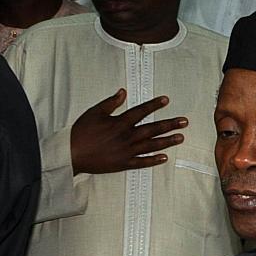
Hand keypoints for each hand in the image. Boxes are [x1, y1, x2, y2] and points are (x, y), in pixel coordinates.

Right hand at [70, 88, 187, 174]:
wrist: (71, 154)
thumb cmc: (81, 132)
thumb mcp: (94, 112)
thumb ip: (110, 102)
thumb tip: (123, 91)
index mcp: (119, 123)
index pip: (140, 111)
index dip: (154, 105)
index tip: (166, 100)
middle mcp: (126, 137)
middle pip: (152, 129)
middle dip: (169, 124)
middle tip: (184, 122)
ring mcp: (126, 151)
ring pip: (150, 145)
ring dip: (167, 141)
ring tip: (181, 138)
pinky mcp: (122, 164)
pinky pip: (141, 162)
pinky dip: (152, 160)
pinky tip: (164, 158)